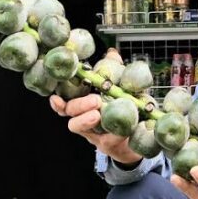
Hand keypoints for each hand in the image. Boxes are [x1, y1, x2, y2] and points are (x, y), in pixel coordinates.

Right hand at [49, 49, 141, 166]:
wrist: (141, 135)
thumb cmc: (127, 109)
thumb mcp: (122, 87)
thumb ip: (115, 71)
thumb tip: (112, 54)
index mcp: (85, 105)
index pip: (64, 102)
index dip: (57, 101)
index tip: (55, 97)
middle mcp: (85, 119)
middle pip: (69, 112)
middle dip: (78, 105)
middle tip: (95, 100)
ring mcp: (94, 133)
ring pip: (77, 127)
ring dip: (84, 120)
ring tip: (97, 114)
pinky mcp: (108, 144)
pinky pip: (107, 139)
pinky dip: (113, 133)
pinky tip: (121, 128)